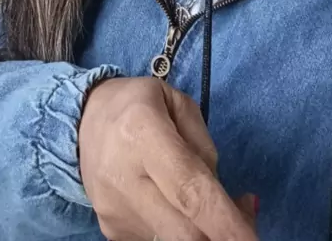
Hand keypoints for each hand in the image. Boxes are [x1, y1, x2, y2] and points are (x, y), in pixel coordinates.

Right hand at [79, 77, 257, 240]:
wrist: (81, 120)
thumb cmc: (138, 104)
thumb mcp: (177, 104)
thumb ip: (205, 150)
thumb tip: (228, 202)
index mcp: (141, 131)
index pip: (189, 189)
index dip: (224, 220)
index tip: (251, 239)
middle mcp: (123, 178)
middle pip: (185, 231)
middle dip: (222, 233)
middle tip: (243, 212)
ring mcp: (114, 211)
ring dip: (203, 232)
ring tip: (209, 205)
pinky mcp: (111, 231)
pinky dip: (180, 231)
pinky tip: (180, 208)